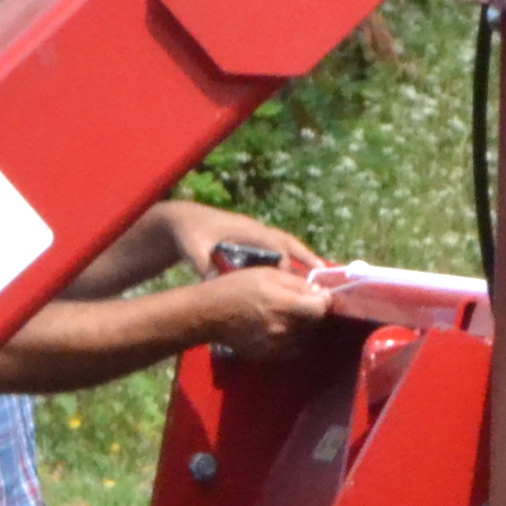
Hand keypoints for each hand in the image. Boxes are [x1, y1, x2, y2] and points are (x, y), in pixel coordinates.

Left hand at [150, 202, 317, 276]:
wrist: (182, 220)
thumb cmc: (189, 235)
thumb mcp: (193, 250)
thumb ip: (203, 265)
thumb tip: (214, 281)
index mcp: (244, 230)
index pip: (273, 246)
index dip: (285, 264)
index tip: (294, 284)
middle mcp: (255, 229)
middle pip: (287, 242)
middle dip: (306, 256)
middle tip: (324, 273)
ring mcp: (256, 233)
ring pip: (287, 244)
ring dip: (304, 257)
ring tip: (321, 275)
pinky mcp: (254, 239)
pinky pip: (279, 248)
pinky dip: (293, 259)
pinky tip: (299, 276)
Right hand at [187, 262, 332, 359]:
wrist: (209, 314)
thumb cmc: (237, 287)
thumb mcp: (267, 274)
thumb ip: (296, 283)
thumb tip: (319, 292)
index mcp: (283, 304)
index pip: (320, 309)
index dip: (324, 300)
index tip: (320, 294)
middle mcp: (283, 328)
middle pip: (314, 324)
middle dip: (312, 312)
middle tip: (302, 302)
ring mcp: (276, 345)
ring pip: (304, 337)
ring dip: (303, 326)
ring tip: (289, 314)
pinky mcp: (268, 356)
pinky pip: (291, 349)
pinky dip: (291, 338)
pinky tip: (279, 328)